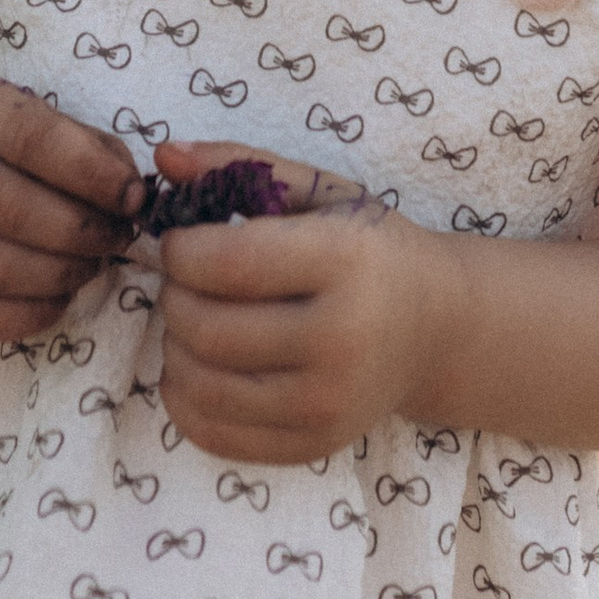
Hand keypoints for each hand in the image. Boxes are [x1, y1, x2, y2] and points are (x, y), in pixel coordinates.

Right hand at [0, 69, 140, 343]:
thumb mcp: (19, 110)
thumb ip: (82, 143)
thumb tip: (133, 192)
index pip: (30, 138)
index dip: (90, 171)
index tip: (134, 195)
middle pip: (12, 209)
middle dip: (82, 230)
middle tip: (118, 236)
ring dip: (62, 273)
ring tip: (92, 264)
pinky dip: (31, 314)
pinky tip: (58, 296)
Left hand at [152, 143, 439, 463]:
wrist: (436, 330)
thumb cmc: (370, 250)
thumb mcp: (321, 192)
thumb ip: (240, 164)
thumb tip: (163, 154)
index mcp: (345, 263)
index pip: (229, 263)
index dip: (181, 249)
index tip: (180, 240)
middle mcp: (341, 341)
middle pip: (208, 328)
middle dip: (173, 297)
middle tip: (183, 280)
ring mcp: (327, 404)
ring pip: (201, 386)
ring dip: (173, 346)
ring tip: (192, 317)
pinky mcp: (312, 444)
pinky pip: (213, 433)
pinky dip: (183, 398)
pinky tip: (197, 365)